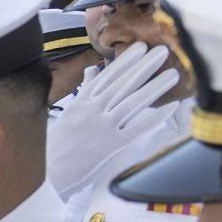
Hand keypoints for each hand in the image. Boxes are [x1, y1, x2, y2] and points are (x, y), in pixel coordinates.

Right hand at [46, 42, 181, 198]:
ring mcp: (102, 128)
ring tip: (172, 75)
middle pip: (123, 84)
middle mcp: (92, 111)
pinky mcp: (110, 145)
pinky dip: (154, 117)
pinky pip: (136, 128)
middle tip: (163, 52)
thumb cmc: (55, 145)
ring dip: (155, 87)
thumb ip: (84, 91)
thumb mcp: (67, 113)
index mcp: (81, 102)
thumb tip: (93, 70)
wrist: (49, 174)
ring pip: (132, 102)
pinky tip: (170, 107)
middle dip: (144, 66)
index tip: (141, 47)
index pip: (107, 76)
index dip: (126, 61)